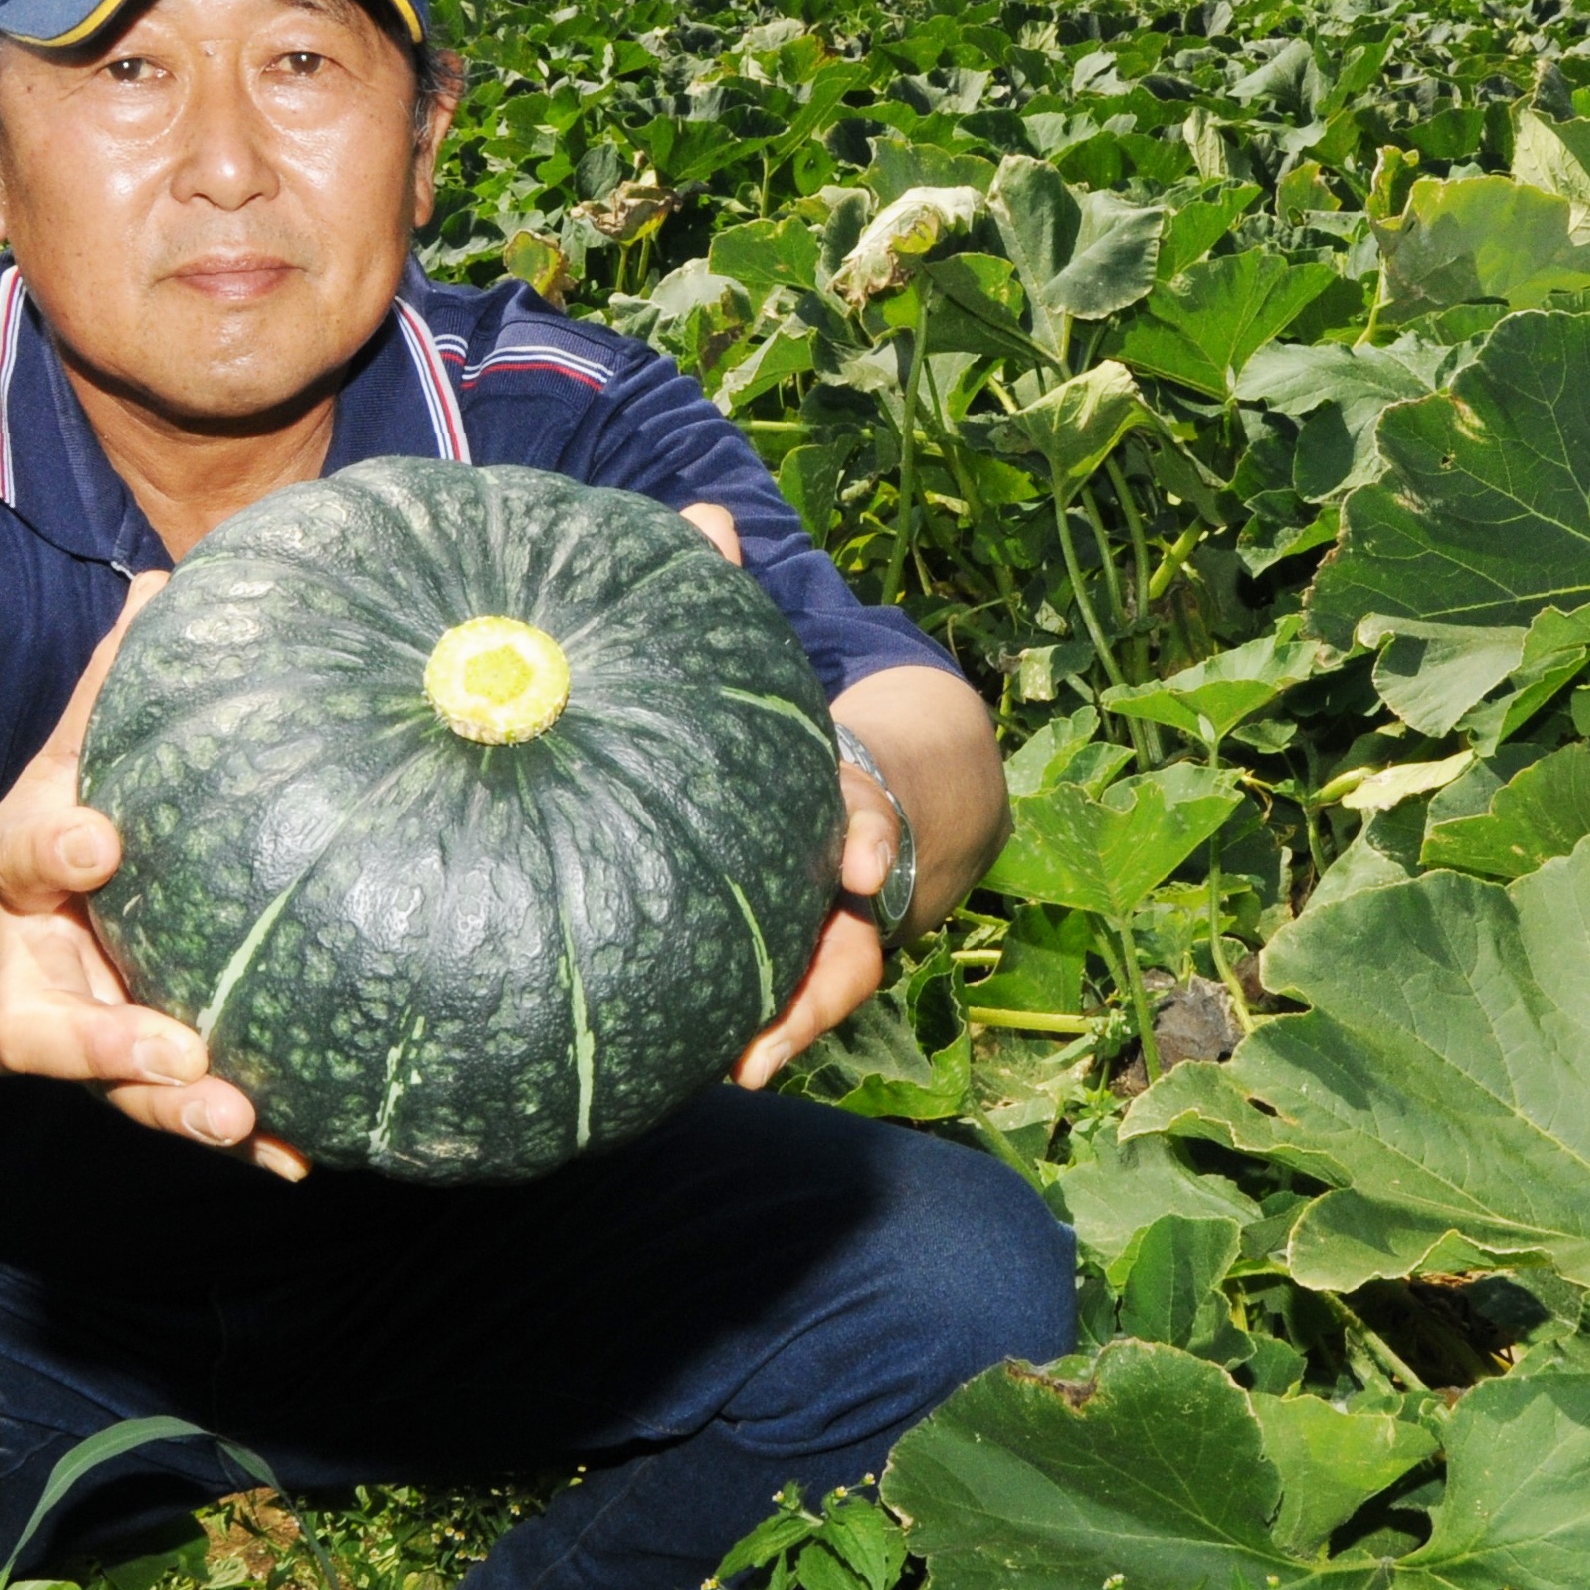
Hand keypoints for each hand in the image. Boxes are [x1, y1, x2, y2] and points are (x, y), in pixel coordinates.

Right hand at [0, 571, 308, 1180]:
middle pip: (55, 1027)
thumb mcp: (59, 770)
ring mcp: (81, 1044)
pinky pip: (180, 1117)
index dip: (55, 850)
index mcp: (14, 886)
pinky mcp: (127, 1085)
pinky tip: (300, 1155)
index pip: (22, 859)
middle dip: (111, 1043)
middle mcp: (38, 977)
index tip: (96, 840)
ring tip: (243, 1118)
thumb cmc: (47, 850)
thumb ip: (104, 693)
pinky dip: (239, 1142)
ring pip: (122, 1092)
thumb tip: (167, 580)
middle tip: (176, 1049)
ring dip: (182, 1108)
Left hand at [677, 503, 904, 1089]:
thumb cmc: (802, 731)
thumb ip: (737, 603)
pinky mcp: (806, 967)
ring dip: (789, 1029)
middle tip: (780, 1021)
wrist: (884, 793)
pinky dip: (762, 1040)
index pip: (866, 822)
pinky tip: (705, 1070)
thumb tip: (707, 519)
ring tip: (739, 1068)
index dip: (862, 839)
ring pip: (828, 987)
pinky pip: (789, 1008)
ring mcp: (838, 931)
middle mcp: (855, 878)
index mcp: (852, 801)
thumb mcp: (776, 669)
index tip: (858, 867)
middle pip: (857, 933)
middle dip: (826, 975)